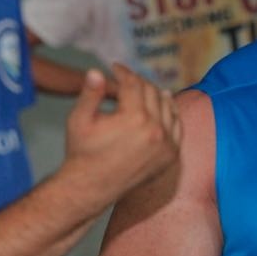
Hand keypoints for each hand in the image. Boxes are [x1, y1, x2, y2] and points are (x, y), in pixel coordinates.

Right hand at [63, 64, 179, 199]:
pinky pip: (177, 126)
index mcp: (134, 118)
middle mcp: (155, 130)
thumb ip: (91, 93)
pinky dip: (171, 113)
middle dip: (137, 82)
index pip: (133, 84)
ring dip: (155, 94)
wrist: (91, 187)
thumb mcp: (79, 120)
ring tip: (143, 89)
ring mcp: (166, 144)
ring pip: (168, 106)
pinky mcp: (170, 156)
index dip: (123, 72)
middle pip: (152, 92)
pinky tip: (162, 106)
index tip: (115, 68)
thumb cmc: (83, 153)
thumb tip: (95, 71)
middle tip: (125, 80)